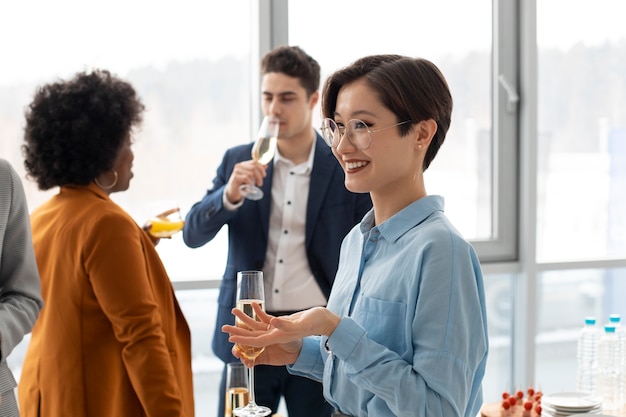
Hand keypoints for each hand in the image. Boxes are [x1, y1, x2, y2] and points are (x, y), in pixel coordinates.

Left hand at [143, 208, 180, 245]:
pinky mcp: (159, 235)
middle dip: (177, 221)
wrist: (141, 243)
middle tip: (184, 221)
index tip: (179, 209)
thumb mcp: (144, 230)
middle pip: (169, 220)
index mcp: (155, 219)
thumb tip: (150, 224)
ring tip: (181, 229)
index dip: (172, 210)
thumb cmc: (141, 234)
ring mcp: (159, 229)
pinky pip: (166, 234)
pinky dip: (168, 235)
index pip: (165, 213)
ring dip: (175, 228)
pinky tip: (170, 238)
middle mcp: (158, 223)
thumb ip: (146, 227)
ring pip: (169, 227)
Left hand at [223, 304, 340, 366]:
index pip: (256, 341)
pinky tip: (252, 304)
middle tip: (223, 327)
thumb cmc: (313, 323)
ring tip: (233, 311)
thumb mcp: (300, 324)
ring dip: (245, 319)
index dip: (242, 340)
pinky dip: (258, 312)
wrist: (322, 320)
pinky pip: (266, 318)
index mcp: (278, 338)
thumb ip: (286, 325)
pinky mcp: (281, 322)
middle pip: (252, 334)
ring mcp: (277, 329)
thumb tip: (272, 323)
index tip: (230, 338)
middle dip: (238, 331)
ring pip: (257, 325)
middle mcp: (275, 335)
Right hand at [224, 160, 266, 202]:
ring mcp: (236, 171)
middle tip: (260, 183)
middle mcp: (239, 166)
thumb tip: (266, 165)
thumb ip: (258, 171)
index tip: (264, 176)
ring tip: (253, 185)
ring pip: (250, 173)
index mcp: (244, 164)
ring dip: (254, 181)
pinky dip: (250, 183)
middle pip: (253, 167)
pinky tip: (249, 186)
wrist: (233, 192)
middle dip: (259, 176)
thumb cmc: (242, 184)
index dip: (261, 168)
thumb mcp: (251, 177)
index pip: (254, 162)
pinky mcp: (235, 177)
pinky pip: (246, 178)